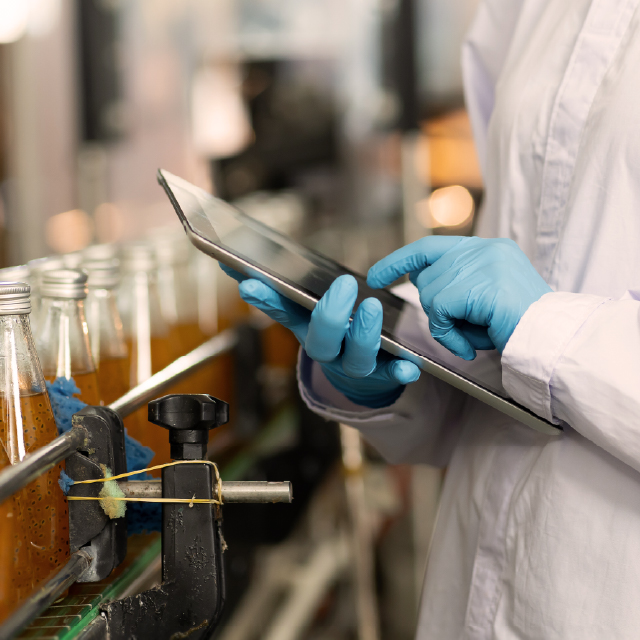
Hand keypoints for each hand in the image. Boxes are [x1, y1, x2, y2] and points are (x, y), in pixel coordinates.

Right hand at [224, 265, 420, 407]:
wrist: (357, 376)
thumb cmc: (332, 331)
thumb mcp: (304, 311)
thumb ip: (276, 290)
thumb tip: (229, 262)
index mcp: (305, 328)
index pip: (281, 312)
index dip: (266, 299)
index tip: (250, 283)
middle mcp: (326, 350)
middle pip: (321, 340)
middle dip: (330, 315)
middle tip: (343, 285)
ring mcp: (353, 364)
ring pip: (356, 358)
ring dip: (363, 334)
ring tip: (372, 308)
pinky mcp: (383, 374)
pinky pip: (392, 376)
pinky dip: (400, 372)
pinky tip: (410, 366)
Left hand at [366, 237, 550, 360]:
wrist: (553, 341)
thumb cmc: (522, 330)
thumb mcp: (487, 301)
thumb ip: (458, 287)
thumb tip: (420, 283)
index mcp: (490, 249)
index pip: (431, 246)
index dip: (400, 260)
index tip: (377, 275)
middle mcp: (486, 249)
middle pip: (428, 277)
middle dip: (437, 311)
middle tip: (466, 330)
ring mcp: (484, 264)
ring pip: (431, 294)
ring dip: (446, 326)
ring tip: (475, 337)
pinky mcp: (479, 284)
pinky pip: (439, 310)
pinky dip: (449, 334)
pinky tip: (470, 345)